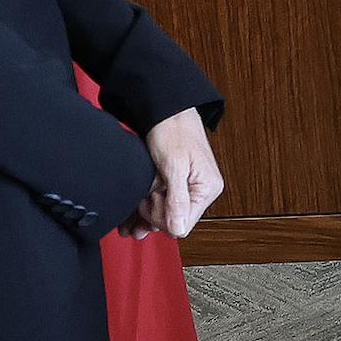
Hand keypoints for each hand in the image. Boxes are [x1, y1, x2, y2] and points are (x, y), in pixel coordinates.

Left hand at [123, 107, 222, 239]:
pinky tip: (133, 214)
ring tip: (138, 197)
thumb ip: (177, 200)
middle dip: (153, 210)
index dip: (161, 216)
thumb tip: (179, 230)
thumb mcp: (173, 166)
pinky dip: (146, 208)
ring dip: (147, 209)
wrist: (165, 110)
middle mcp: (201, 191)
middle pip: (172, 222)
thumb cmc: (173, 130)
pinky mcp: (176, 186)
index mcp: (208, 188)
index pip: (182, 225)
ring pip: (164, 216)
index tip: (152, 197)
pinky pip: (161, 206)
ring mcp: (189, 189)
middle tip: (146, 190)